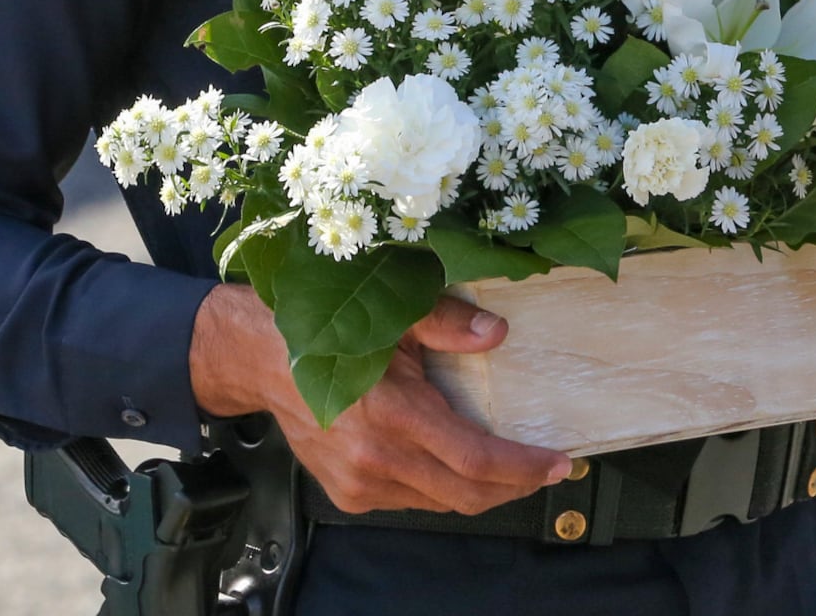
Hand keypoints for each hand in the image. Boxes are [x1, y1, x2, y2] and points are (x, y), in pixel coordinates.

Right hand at [190, 284, 571, 515]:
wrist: (254, 357)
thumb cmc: (323, 330)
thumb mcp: (389, 313)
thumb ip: (446, 323)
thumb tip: (497, 333)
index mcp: (392, 413)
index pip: (476, 460)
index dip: (525, 468)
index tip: (561, 461)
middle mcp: (376, 458)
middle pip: (467, 493)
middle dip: (515, 486)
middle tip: (546, 468)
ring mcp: (359, 482)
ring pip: (441, 502)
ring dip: (478, 487)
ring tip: (503, 464)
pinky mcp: (346, 493)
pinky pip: (410, 501)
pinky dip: (438, 487)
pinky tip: (444, 460)